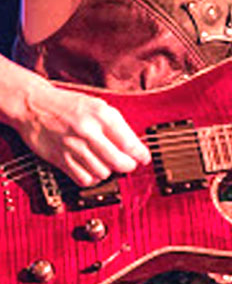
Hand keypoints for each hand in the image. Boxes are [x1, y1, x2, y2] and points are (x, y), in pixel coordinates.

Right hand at [16, 81, 149, 186]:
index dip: (141, 154)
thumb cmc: (68, 105)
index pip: (129, 142)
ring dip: (109, 172)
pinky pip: (84, 179)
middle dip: (128, 166)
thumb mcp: (97, 106)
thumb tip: (134, 145)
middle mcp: (88, 131)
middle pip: (118, 161)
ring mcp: (73, 146)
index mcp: (101, 114)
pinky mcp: (60, 159)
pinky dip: (92, 178)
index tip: (145, 158)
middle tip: (129, 164)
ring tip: (108, 164)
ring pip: (103, 172)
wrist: (34, 105)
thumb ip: (115, 125)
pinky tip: (93, 170)